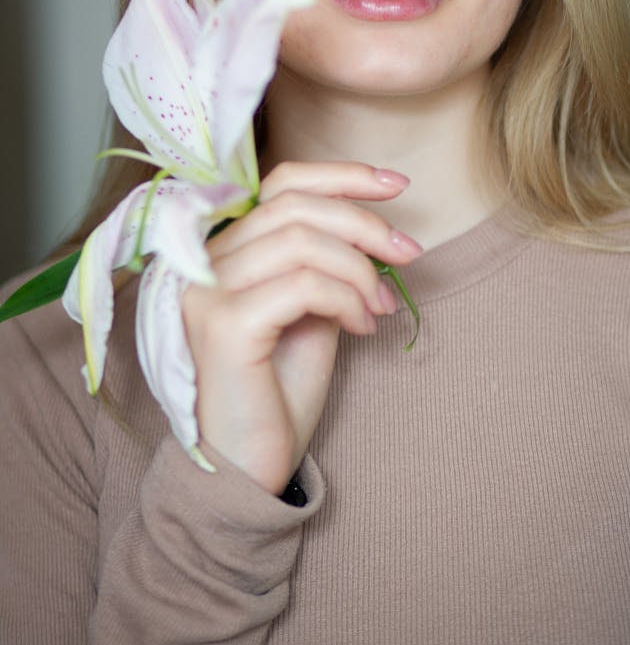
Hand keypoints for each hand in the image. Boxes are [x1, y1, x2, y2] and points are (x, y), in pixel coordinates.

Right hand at [182, 162, 421, 493]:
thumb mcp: (312, 310)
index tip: (398, 185)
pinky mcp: (225, 325)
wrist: (251, 468)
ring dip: (360, 269)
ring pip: (302, 240)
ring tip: (382, 307)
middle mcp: (204, 262)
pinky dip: (346, 300)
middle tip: (409, 255)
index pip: (282, 184)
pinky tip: (362, 330)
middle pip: (296, 206)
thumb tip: (373, 225)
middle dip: (365, 224)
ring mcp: (208, 291)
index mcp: (224, 251)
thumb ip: (325, 263)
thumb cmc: (280, 391)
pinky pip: (303, 285)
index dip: (343, 176)